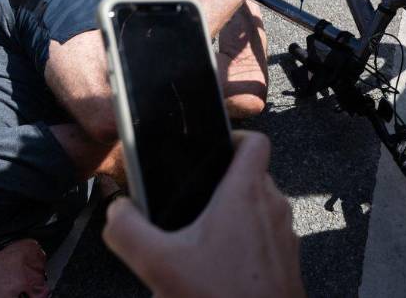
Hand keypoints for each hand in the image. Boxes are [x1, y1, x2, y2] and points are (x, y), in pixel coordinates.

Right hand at [103, 131, 305, 297]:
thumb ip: (128, 230)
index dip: (235, 136)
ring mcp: (285, 236)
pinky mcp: (288, 262)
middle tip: (195, 201)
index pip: (255, 141)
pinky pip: (266, 238)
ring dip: (235, 216)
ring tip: (203, 240)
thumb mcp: (159, 264)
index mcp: (246, 193)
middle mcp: (273, 208)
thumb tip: (117, 210)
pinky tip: (219, 268)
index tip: (214, 147)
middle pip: (252, 176)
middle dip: (223, 185)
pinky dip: (246, 243)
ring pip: (260, 209)